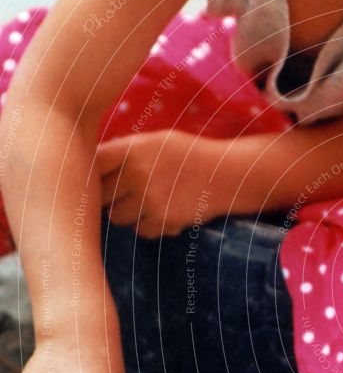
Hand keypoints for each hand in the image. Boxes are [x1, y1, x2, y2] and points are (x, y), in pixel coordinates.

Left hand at [97, 129, 216, 238]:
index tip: (95, 179)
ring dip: (126, 214)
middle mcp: (137, 173)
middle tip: (122, 194)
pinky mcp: (163, 220)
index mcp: (132, 148)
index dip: (90, 174)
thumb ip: (123, 152)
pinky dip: (148, 226)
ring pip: (117, 217)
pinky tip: (162, 213)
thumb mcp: (155, 142)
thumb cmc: (187, 155)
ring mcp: (149, 199)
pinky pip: (140, 231)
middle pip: (100, 195)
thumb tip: (86, 168)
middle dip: (109, 197)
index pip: (92, 164)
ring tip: (144, 203)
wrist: (225, 174)